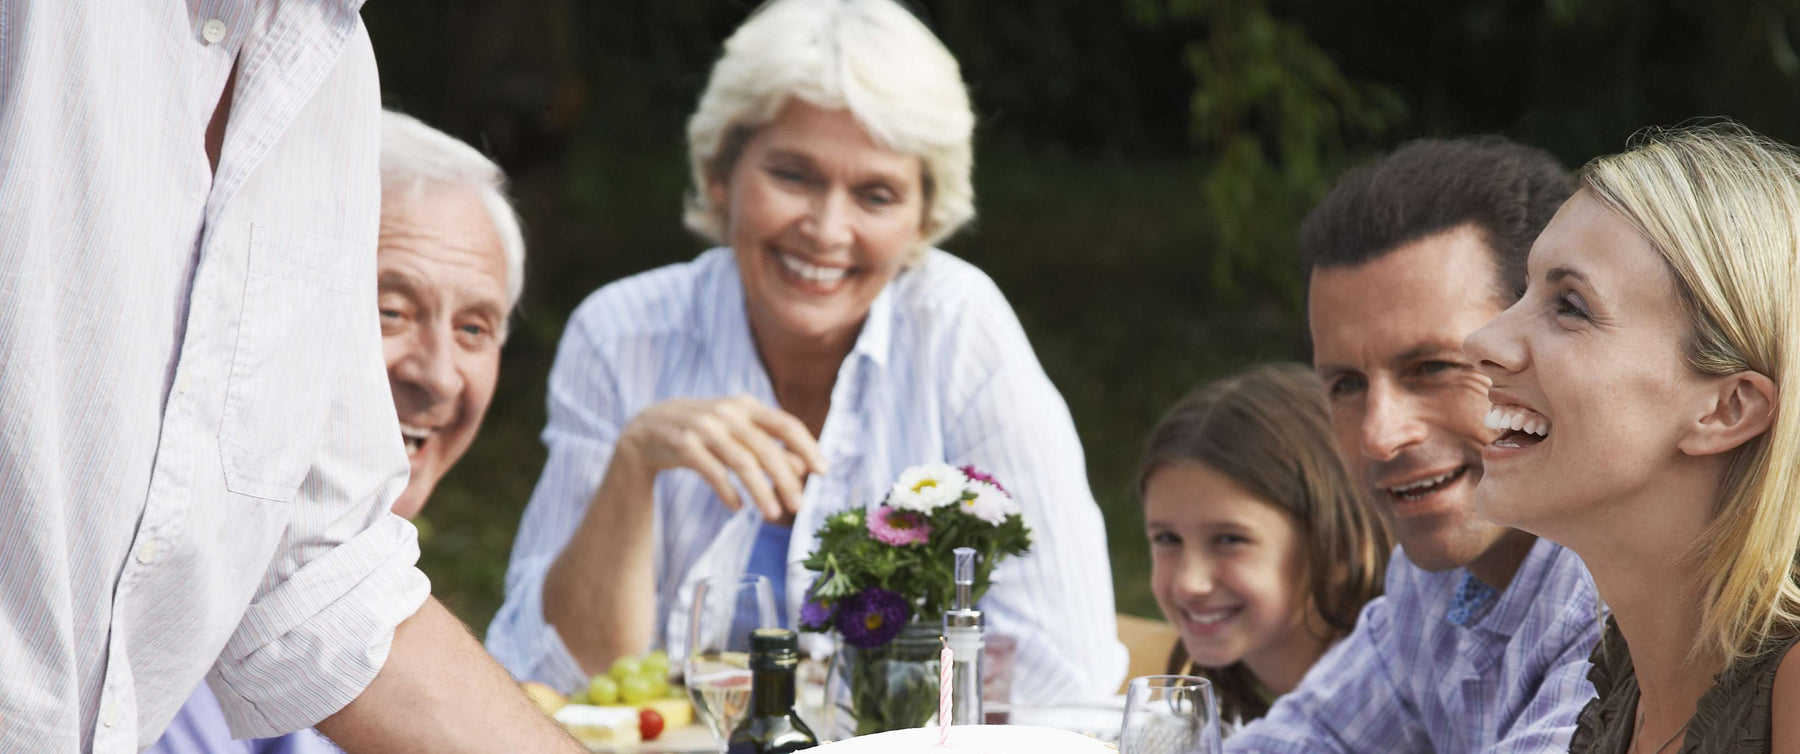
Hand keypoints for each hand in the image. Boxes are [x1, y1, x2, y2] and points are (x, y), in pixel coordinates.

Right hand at [617, 395, 828, 521]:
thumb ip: (769, 447)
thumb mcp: (737, 434)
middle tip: (799, 507)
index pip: (786, 424)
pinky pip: (712, 471)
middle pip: (766, 448)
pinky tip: (738, 508)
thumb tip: (803, 469)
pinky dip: (728, 491)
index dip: (807, 446)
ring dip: (761, 491)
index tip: (823, 471)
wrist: (647, 428)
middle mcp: (727, 412)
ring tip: (773, 515)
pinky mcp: (682, 444)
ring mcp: (703, 427)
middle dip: (786, 479)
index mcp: (746, 405)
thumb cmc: (704, 432)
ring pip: (741, 462)